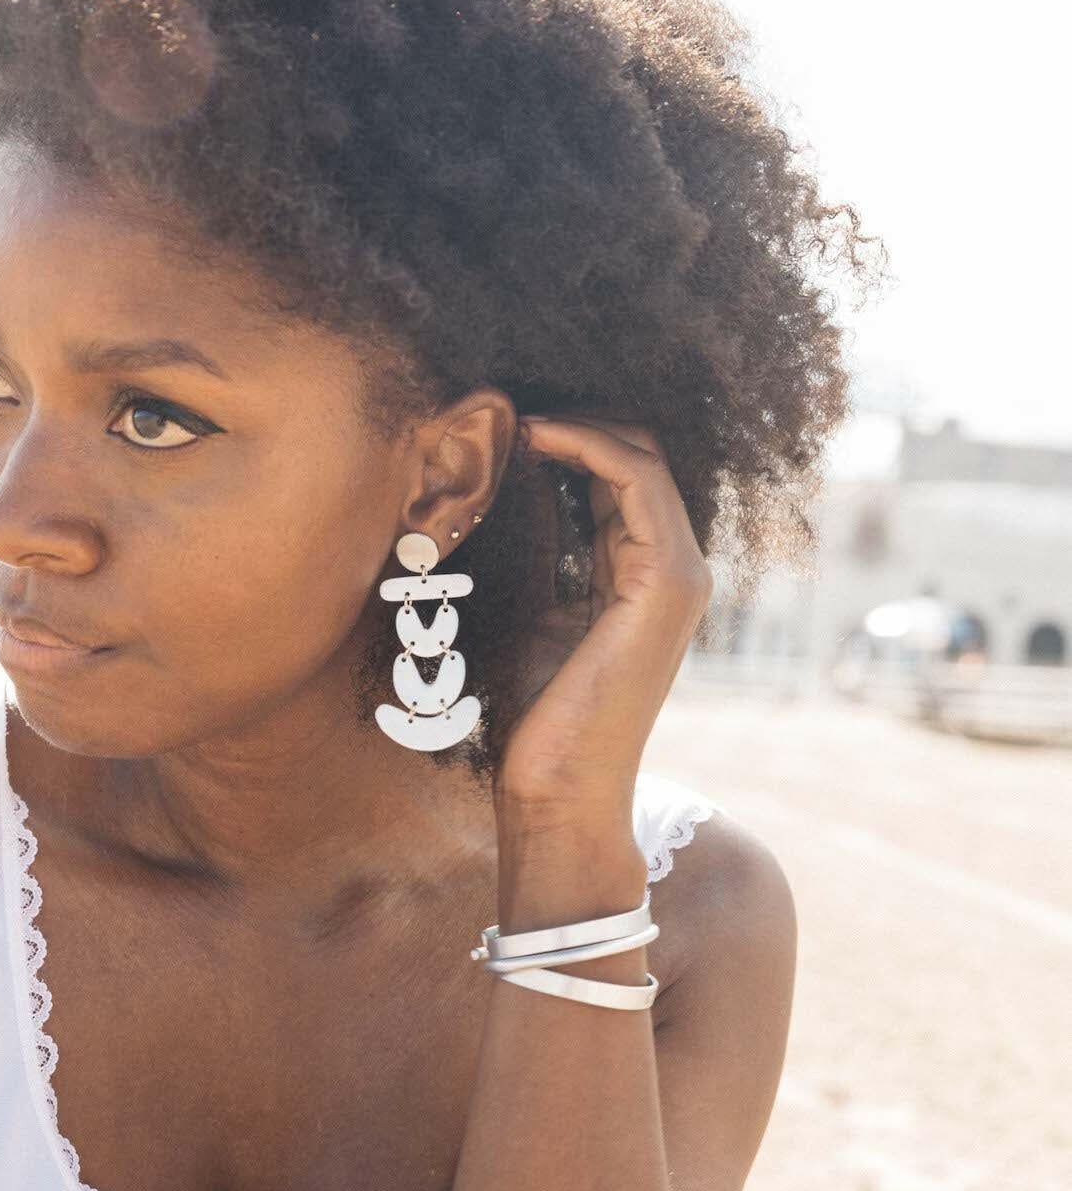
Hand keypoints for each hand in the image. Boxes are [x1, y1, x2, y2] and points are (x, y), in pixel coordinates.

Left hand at [494, 415, 712, 816]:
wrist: (558, 788)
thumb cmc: (538, 718)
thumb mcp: (535, 610)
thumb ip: (545, 552)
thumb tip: (513, 487)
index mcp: (645, 574)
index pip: (623, 472)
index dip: (571, 433)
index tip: (508, 417)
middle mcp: (676, 567)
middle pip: (641, 451)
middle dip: (577, 415)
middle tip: (509, 402)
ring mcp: (681, 574)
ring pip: (644, 454)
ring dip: (578, 420)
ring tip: (516, 412)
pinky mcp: (668, 582)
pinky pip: (638, 480)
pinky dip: (587, 445)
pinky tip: (537, 436)